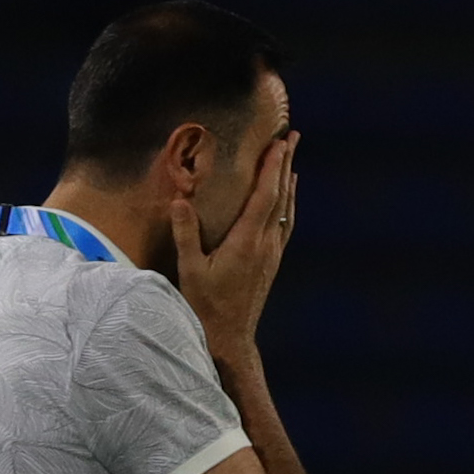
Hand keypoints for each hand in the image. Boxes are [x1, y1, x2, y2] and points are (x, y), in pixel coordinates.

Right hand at [170, 132, 297, 356]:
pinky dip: (288, 203)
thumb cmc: (206, 304)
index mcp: (246, 242)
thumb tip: (180, 200)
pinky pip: (286, 224)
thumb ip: (186, 234)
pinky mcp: (272, 261)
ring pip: (286, 209)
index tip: (279, 144)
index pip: (265, 197)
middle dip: (286, 165)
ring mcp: (272, 253)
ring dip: (289, 180)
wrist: (231, 336)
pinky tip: (288, 195)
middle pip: (280, 196)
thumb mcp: (190, 269)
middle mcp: (265, 244)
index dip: (272, 169)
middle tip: (294, 137)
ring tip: (293, 157)